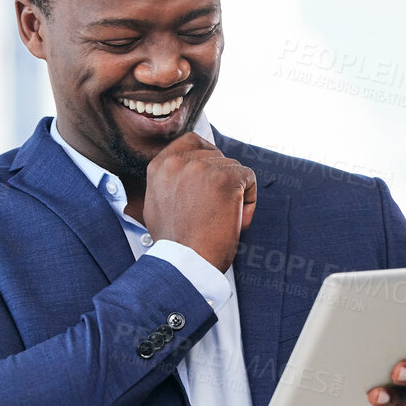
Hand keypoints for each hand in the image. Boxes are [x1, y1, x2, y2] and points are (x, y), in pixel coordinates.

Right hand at [142, 131, 257, 270]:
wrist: (185, 263)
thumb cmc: (175, 243)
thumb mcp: (157, 206)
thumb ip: (169, 184)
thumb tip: (183, 179)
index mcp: (160, 166)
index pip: (190, 142)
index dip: (207, 156)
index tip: (213, 174)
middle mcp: (179, 161)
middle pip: (215, 156)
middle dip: (221, 180)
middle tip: (216, 210)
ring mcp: (202, 168)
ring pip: (233, 168)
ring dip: (234, 193)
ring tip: (223, 220)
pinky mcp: (225, 178)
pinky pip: (248, 178)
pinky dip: (249, 199)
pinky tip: (236, 219)